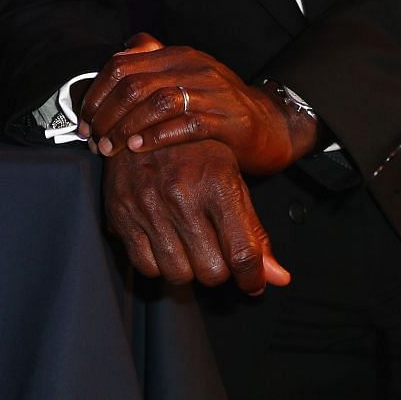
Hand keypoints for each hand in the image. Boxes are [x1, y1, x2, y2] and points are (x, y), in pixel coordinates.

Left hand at [82, 33, 317, 175]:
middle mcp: (192, 67)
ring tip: (110, 148)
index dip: (97, 93)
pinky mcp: (226, 119)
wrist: (272, 124)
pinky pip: (185, 124)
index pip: (122, 64)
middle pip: (133, 83)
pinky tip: (138, 149)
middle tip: (93, 139)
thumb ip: (155, 65)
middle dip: (106, 114)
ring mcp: (211, 92)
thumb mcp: (186, 78)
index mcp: (177, 56)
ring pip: (155, 101)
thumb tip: (120, 51)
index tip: (85, 120)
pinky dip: (156, 136)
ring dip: (125, 127)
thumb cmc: (221, 107)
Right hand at [101, 138, 291, 293]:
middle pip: (211, 272)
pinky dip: (159, 263)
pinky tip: (166, 242)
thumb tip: (278, 277)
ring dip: (189, 267)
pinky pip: (146, 266)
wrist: (144, 119)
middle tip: (216, 250)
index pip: (242, 254)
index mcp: (217, 184)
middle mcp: (182, 196)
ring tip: (190, 244)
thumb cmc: (195, 150)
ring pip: (178, 274)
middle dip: (219, 268)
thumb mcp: (233, 180)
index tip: (252, 281)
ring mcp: (149, 206)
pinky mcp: (121, 214)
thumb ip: (254, 232)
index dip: (253, 278)